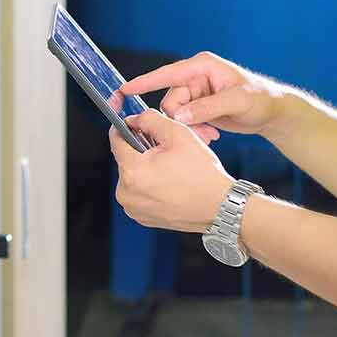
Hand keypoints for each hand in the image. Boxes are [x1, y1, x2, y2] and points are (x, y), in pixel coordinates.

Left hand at [109, 110, 233, 234]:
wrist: (220, 207)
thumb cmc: (203, 174)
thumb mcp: (178, 134)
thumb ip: (150, 119)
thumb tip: (134, 119)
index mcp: (132, 171)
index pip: (116, 139)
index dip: (126, 127)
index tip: (136, 124)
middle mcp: (127, 193)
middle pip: (125, 159)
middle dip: (142, 150)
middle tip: (165, 151)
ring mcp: (133, 208)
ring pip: (132, 176)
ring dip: (146, 168)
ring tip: (170, 169)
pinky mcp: (142, 217)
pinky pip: (139, 193)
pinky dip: (150, 186)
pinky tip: (170, 184)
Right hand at [118, 51, 287, 140]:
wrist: (273, 112)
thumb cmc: (261, 99)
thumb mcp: (237, 102)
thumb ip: (207, 108)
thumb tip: (180, 117)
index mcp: (201, 66)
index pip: (167, 74)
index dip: (144, 82)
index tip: (122, 90)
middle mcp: (195, 77)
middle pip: (170, 100)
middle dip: (180, 120)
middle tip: (204, 132)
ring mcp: (196, 92)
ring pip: (175, 114)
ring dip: (189, 128)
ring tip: (211, 135)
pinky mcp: (198, 106)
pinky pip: (184, 121)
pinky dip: (194, 130)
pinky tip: (212, 134)